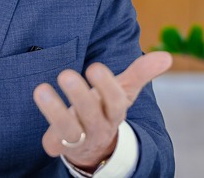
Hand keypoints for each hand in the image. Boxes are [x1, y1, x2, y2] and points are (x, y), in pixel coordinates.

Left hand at [33, 51, 171, 169]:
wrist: (96, 146)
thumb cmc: (106, 108)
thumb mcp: (123, 92)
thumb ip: (140, 74)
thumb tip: (166, 56)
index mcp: (114, 111)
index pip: (115, 101)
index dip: (106, 86)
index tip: (94, 66)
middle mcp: (98, 126)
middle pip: (91, 114)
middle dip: (79, 95)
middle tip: (65, 74)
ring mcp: (80, 139)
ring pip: (69, 130)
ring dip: (55, 112)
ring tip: (41, 90)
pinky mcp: (61, 147)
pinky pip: (54, 145)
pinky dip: (48, 136)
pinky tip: (38, 112)